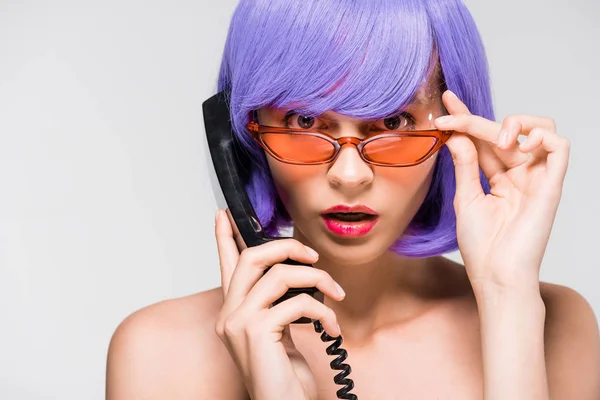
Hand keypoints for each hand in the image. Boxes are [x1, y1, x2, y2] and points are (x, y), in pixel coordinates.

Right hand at [214, 209, 344, 399]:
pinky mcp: (255, 332)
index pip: (227, 266)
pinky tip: (332, 328)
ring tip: (336, 295)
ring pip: (279, 275)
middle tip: (312, 256)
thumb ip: (277, 303)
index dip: (224, 238)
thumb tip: (295, 273)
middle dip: (286, 247)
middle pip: (252, 258)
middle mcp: (229, 314)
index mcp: (234, 311)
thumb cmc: (283, 375)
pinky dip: (323, 312)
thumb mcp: (280, 332)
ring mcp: (238, 322)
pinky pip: (297, 303)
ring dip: (317, 280)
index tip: (224, 214)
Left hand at [434, 91, 569, 290]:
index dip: (466, 118)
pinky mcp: (551, 185)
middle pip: (504, 131)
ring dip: (516, 122)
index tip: (445, 102)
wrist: (495, 274)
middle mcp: (519, 173)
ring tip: (495, 139)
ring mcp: (536, 178)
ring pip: (541, 128)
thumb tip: (456, 134)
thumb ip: (464, 165)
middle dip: (475, 119)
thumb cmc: (481, 245)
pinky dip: (542, 136)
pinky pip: (560, 147)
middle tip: (449, 118)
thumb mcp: (466, 198)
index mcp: (498, 177)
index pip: (483, 139)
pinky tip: (518, 145)